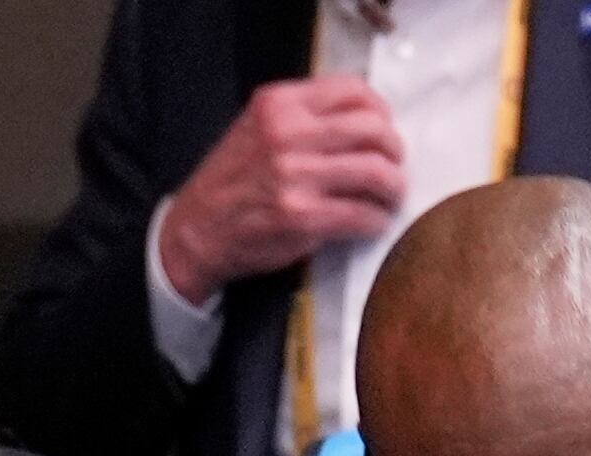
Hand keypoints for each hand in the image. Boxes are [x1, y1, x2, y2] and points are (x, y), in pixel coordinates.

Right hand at [154, 78, 408, 295]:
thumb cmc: (232, 181)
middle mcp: (289, 134)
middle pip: (373, 130)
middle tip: (394, 167)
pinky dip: (376, 221)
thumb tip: (363, 121)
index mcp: (280, 104)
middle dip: (394, 151)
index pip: (353, 91)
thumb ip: (302, 116)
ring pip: (376, 173)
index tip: (383, 130)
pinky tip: (371, 223)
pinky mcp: (303, 218)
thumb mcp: (257, 126)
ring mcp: (296, 177)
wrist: (196, 231)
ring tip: (389, 197)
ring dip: (393, 188)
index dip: (380, 111)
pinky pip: (362, 215)